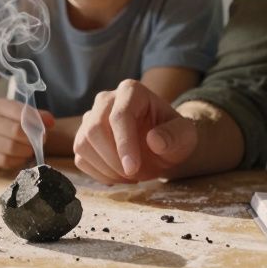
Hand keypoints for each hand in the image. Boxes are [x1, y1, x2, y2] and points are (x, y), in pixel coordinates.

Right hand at [0, 98, 54, 170]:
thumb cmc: (4, 123)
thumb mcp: (17, 113)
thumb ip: (36, 116)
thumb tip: (50, 121)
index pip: (19, 112)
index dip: (35, 122)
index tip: (44, 130)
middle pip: (15, 131)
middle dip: (32, 139)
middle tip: (39, 142)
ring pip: (10, 148)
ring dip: (26, 151)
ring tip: (30, 150)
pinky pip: (4, 161)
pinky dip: (17, 161)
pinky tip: (20, 158)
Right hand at [73, 79, 197, 184]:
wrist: (161, 145)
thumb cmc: (173, 137)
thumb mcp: (185, 136)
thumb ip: (175, 136)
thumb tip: (155, 140)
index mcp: (131, 91)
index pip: (119, 116)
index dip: (124, 144)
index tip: (133, 168)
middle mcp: (106, 100)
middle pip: (95, 129)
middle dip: (113, 159)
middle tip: (134, 175)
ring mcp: (91, 118)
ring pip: (83, 144)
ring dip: (106, 168)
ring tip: (130, 176)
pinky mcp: (83, 138)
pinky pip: (81, 158)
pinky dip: (99, 173)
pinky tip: (119, 176)